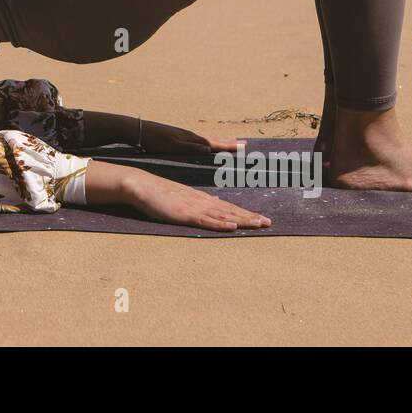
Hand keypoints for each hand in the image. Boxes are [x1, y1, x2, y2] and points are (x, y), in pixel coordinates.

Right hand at [123, 168, 270, 231]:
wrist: (141, 186)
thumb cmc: (159, 193)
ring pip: (223, 215)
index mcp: (201, 199)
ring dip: (242, 220)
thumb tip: (217, 202)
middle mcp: (201, 202)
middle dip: (250, 217)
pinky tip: (233, 226)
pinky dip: (220, 224)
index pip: (228, 207)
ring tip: (259, 224)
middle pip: (230, 211)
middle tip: (269, 223)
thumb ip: (200, 201)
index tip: (261, 218)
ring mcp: (194, 208)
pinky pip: (205, 221)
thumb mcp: (183, 197)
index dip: (245, 213)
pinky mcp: (184, 214)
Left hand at [140, 121, 238, 154]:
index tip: (243, 147)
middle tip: (244, 144)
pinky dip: (208, 142)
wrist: (137, 130)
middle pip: (214, 140)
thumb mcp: (172, 146)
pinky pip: (199, 140)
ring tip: (230, 142)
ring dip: (220, 141)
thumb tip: (209, 148)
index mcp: (191, 139)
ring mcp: (184, 136)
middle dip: (229, 143)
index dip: (229, 146)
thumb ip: (190, 147)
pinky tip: (206, 144)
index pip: (214, 144)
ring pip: (207, 139)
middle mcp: (190, 136)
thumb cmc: (154, 140)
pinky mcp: (177, 138)